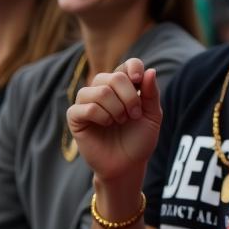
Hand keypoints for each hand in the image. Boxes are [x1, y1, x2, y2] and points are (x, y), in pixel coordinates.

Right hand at [67, 59, 161, 186]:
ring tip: (120, 121)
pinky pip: (85, 107)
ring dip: (116, 108)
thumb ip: (151, 94)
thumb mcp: (152, 116)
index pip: (127, 64)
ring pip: (99, 91)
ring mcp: (87, 102)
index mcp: (124, 87)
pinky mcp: (76, 117)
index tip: (138, 81)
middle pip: (113, 77)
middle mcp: (104, 90)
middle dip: (129, 96)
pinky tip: (107, 124)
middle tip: (134, 114)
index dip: (133, 68)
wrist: (128, 164)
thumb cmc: (140, 139)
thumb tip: (150, 70)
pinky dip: (101, 116)